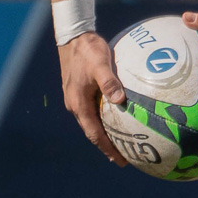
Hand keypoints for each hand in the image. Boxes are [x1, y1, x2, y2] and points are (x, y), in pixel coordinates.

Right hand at [57, 32, 132, 167]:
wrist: (73, 37)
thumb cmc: (88, 50)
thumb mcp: (100, 64)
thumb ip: (109, 82)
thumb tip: (120, 99)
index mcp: (79, 103)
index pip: (94, 133)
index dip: (107, 148)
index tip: (121, 160)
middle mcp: (75, 104)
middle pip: (93, 132)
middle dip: (107, 146)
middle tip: (124, 158)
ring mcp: (76, 98)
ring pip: (92, 122)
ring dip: (105, 134)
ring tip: (121, 143)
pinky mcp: (79, 91)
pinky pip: (92, 111)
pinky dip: (103, 120)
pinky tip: (115, 118)